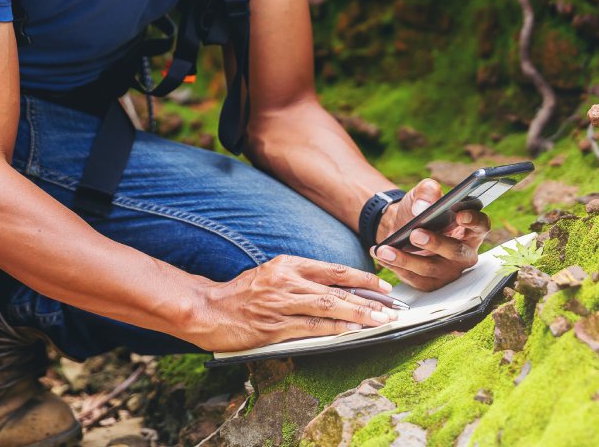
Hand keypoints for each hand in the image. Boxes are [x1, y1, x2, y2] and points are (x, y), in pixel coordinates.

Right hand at [195, 255, 398, 351]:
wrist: (206, 308)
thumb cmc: (240, 294)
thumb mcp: (271, 275)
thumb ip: (299, 280)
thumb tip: (336, 291)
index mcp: (288, 264)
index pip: (333, 270)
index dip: (361, 278)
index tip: (381, 286)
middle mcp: (286, 280)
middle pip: (336, 289)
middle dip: (368, 299)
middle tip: (391, 307)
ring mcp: (280, 304)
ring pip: (329, 308)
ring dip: (358, 315)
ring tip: (380, 321)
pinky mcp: (274, 327)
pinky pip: (312, 329)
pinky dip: (335, 330)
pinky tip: (352, 333)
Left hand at [373, 178, 489, 291]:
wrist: (401, 228)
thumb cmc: (419, 210)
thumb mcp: (421, 194)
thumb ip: (427, 191)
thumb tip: (423, 207)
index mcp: (470, 229)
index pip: (481, 226)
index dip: (474, 222)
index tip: (460, 215)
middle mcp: (464, 252)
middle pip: (457, 252)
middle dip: (436, 243)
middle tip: (415, 233)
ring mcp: (449, 271)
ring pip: (432, 268)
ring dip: (407, 259)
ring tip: (386, 249)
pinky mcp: (431, 283)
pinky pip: (415, 279)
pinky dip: (397, 267)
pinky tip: (382, 255)